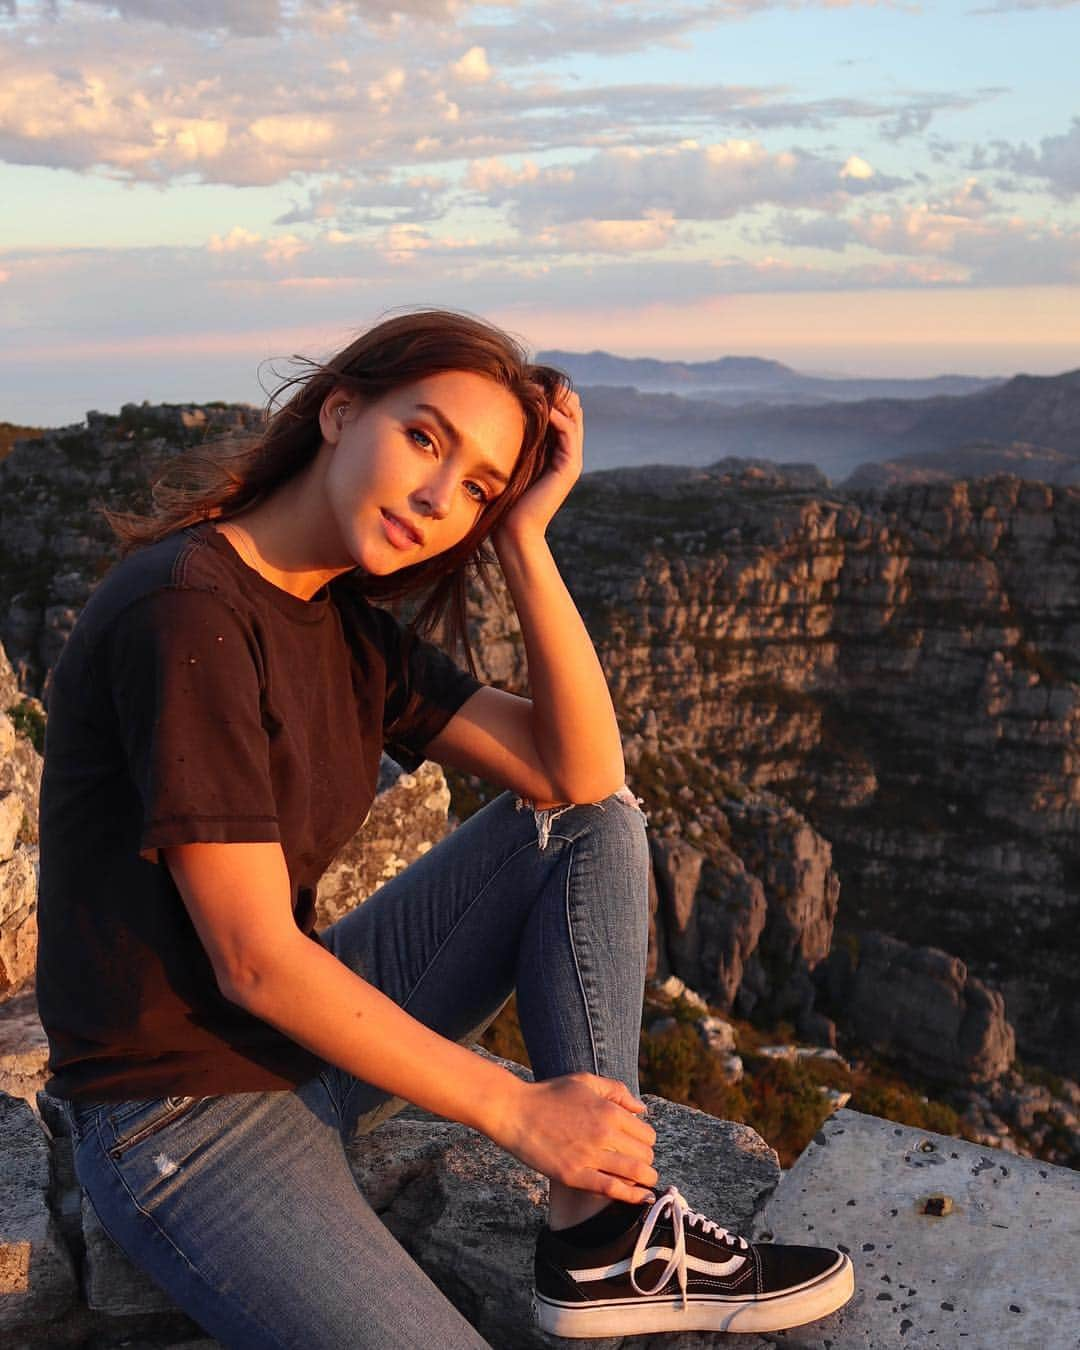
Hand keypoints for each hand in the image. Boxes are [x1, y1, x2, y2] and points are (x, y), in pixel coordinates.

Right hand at [490, 1072, 657, 1204]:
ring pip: (636, 1174)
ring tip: (645, 1184)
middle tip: (638, 1165)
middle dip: (646, 1162)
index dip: (646, 1143)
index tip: (638, 1147)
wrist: (515, 1111)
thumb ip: (617, 1091)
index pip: (647, 1134)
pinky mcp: (574, 1175)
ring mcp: (589, 1156)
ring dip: (646, 1181)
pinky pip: (612, 1190)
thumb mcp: (585, 1081)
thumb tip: (641, 1109)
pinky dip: (633, 1197)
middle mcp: (604, 1133)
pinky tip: (642, 1199)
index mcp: (609, 1111)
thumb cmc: (549, 1094)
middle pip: (644, 1156)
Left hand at [492, 388, 582, 547]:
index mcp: (555, 449)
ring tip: (536, 387)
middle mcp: (568, 452)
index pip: (561, 409)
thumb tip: (496, 411)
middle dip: (555, 390)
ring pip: (574, 416)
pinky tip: (543, 407)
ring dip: (557, 398)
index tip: (525, 379)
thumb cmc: (504, 497)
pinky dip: (558, 416)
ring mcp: (572, 460)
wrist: (513, 528)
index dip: (548, 392)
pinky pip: (569, 433)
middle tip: (532, 378)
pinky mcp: (569, 468)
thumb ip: (512, 438)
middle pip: (572, 407)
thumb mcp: (508, 458)